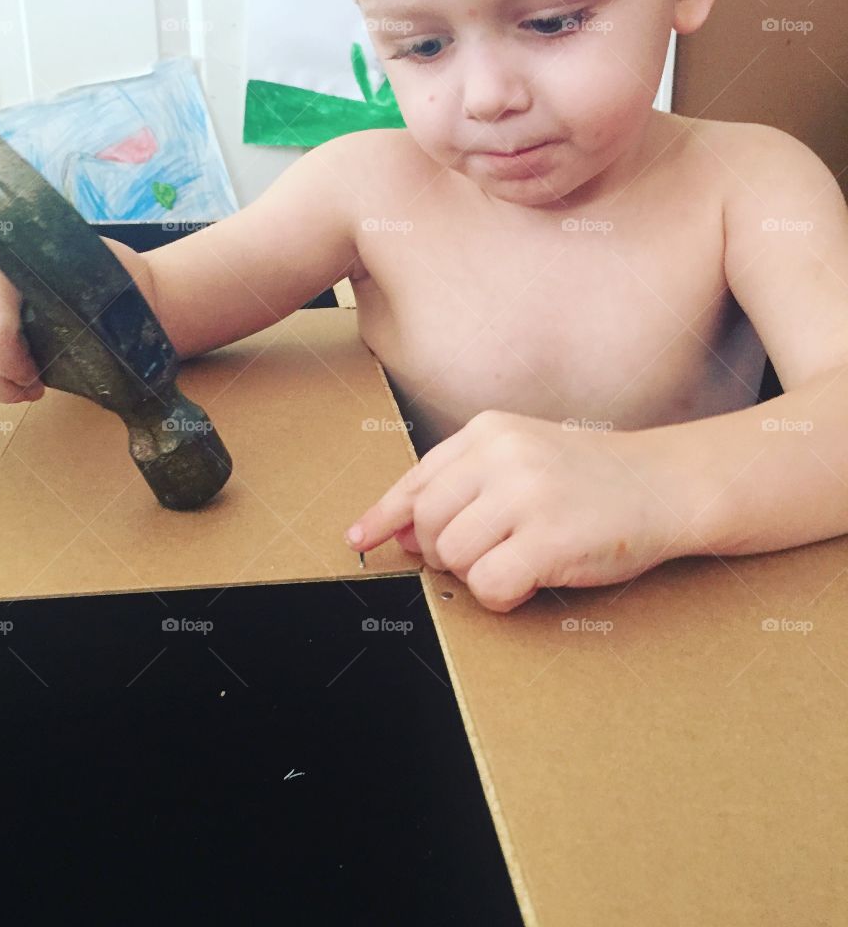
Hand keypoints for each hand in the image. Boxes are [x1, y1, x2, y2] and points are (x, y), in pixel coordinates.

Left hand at [346, 409, 684, 612]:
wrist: (667, 483)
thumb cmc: (592, 477)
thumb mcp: (522, 458)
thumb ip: (464, 485)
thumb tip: (403, 532)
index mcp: (489, 431)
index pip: (418, 479)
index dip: (385, 514)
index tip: (360, 537)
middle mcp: (502, 455)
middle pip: (430, 524)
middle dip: (446, 553)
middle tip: (486, 555)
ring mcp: (526, 495)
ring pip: (455, 558)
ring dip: (479, 575)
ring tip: (518, 561)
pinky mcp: (549, 538)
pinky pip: (490, 586)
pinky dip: (502, 597)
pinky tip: (530, 581)